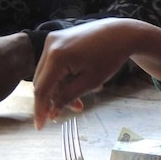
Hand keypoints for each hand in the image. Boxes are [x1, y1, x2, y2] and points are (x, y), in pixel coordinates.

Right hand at [33, 19, 160, 128]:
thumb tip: (52, 111)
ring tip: (80, 101)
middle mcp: (50, 45)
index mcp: (57, 56)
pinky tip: (78, 84)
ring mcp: (52, 40)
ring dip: (59, 89)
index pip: (42, 89)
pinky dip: (62, 76)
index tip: (40, 127)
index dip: (40, 109)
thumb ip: (67, 97)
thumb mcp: (90, 82)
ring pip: (47, 73)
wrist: (120, 33)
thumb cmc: (109, 57)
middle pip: (42, 81)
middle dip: (52, 99)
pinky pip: (53, 63)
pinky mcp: (57, 39)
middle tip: (66, 113)